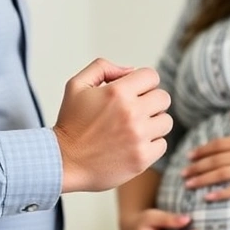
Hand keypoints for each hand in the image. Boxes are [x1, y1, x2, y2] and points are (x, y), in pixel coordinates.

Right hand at [54, 58, 172, 192]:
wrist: (63, 161)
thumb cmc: (70, 124)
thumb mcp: (77, 85)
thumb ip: (103, 68)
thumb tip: (130, 70)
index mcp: (117, 92)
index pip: (151, 76)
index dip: (143, 83)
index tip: (134, 93)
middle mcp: (131, 113)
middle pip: (163, 98)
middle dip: (151, 102)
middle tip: (135, 111)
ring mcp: (138, 137)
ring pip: (166, 122)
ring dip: (153, 124)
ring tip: (135, 129)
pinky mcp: (142, 158)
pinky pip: (162, 144)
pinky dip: (151, 145)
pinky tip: (134, 145)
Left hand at [183, 110, 229, 200]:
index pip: (218, 145)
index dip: (202, 150)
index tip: (190, 156)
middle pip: (215, 160)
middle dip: (196, 166)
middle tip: (182, 173)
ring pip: (221, 174)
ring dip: (202, 179)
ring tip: (188, 184)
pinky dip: (222, 193)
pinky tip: (209, 197)